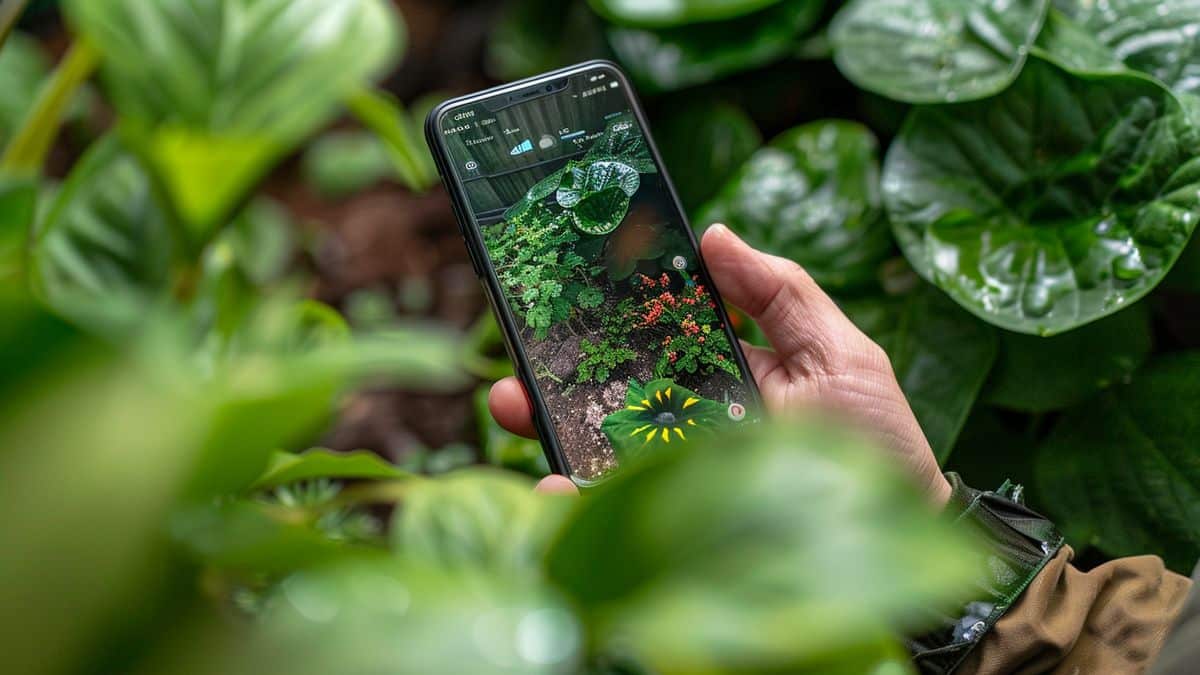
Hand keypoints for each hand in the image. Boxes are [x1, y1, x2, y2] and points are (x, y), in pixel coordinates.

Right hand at [490, 224, 951, 504]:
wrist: (899, 543)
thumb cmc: (876, 446)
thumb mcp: (841, 354)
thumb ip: (782, 294)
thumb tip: (714, 235)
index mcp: (724, 370)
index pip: (656, 331)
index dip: (613, 306)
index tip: (568, 278)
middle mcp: (692, 417)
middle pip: (610, 384)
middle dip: (555, 364)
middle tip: (516, 345)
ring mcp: (678, 471)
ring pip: (596, 441)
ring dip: (544, 421)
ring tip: (509, 403)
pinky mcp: (672, 520)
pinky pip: (613, 510)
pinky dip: (573, 499)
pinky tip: (551, 485)